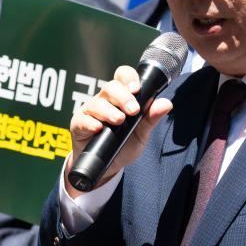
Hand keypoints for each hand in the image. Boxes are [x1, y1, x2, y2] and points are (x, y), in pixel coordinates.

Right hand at [65, 65, 172, 198]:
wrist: (107, 168)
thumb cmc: (123, 145)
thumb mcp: (141, 133)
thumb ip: (151, 118)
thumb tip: (167, 104)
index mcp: (121, 97)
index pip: (123, 77)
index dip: (129, 78)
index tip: (136, 89)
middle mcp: (105, 100)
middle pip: (110, 87)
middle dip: (123, 97)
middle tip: (133, 110)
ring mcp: (90, 111)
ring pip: (97, 102)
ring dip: (109, 111)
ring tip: (119, 120)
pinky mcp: (78, 124)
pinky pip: (82, 120)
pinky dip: (90, 123)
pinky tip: (98, 128)